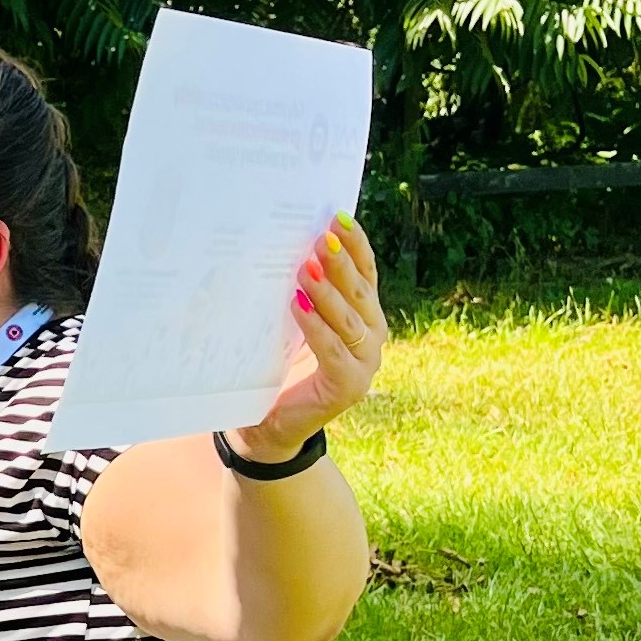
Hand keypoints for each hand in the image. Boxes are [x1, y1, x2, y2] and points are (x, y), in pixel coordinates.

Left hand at [233, 217, 386, 459]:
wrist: (268, 423)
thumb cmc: (279, 365)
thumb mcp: (292, 321)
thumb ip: (302, 290)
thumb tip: (291, 243)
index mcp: (364, 315)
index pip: (365, 273)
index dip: (356, 245)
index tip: (338, 217)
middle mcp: (372, 336)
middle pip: (360, 292)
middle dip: (341, 262)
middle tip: (322, 237)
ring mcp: (365, 363)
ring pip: (350, 320)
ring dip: (328, 292)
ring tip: (305, 269)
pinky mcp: (348, 387)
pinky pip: (333, 351)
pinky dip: (316, 328)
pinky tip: (296, 307)